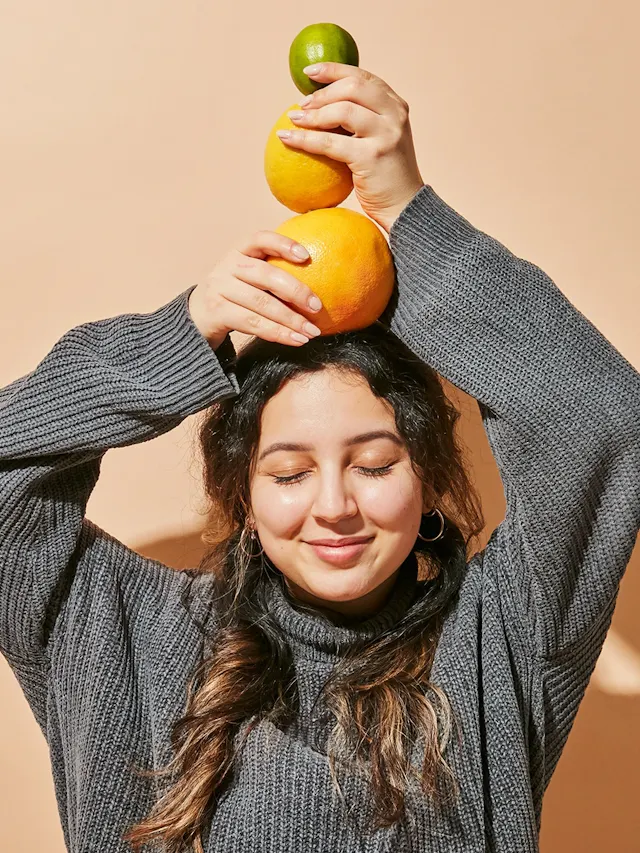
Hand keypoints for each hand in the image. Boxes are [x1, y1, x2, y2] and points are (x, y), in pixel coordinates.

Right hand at [188, 231, 323, 350]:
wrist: (195, 317)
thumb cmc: (234, 296)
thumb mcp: (247, 278)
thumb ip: (273, 275)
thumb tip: (323, 281)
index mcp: (238, 252)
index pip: (259, 239)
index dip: (283, 244)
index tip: (306, 256)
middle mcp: (226, 266)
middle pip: (264, 275)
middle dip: (296, 291)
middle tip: (318, 306)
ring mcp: (219, 289)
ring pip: (261, 303)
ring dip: (291, 320)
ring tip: (311, 331)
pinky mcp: (217, 312)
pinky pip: (252, 323)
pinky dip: (278, 333)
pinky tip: (296, 340)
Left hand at [278, 62, 424, 232]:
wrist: (405, 208)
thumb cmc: (385, 177)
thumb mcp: (380, 140)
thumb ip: (362, 121)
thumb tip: (320, 105)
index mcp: (396, 106)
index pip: (363, 77)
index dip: (334, 70)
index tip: (309, 73)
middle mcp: (394, 115)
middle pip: (352, 87)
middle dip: (322, 92)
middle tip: (301, 104)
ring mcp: (385, 135)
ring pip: (342, 110)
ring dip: (312, 114)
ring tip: (294, 119)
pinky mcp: (372, 157)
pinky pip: (331, 142)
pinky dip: (306, 139)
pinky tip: (287, 138)